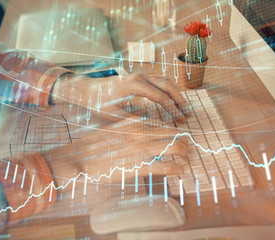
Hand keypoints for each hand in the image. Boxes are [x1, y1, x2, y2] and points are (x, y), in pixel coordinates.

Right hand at [41, 117, 186, 188]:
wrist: (79, 157)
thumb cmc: (94, 144)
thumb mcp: (112, 126)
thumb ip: (128, 123)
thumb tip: (141, 118)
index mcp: (135, 123)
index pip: (163, 124)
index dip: (175, 132)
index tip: (180, 137)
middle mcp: (142, 133)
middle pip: (173, 134)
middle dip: (184, 142)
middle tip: (188, 149)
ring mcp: (142, 149)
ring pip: (174, 148)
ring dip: (184, 154)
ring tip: (188, 161)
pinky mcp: (139, 166)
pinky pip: (165, 167)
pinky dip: (176, 169)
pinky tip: (180, 172)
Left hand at [50, 73, 190, 122]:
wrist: (86, 89)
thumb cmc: (97, 102)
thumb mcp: (113, 114)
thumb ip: (132, 120)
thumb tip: (151, 128)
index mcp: (134, 85)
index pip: (160, 97)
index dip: (172, 110)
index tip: (180, 121)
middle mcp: (139, 77)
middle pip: (167, 85)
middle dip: (179, 100)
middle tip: (187, 114)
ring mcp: (139, 75)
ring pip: (164, 81)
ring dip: (175, 94)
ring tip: (183, 108)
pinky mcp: (138, 78)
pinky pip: (158, 81)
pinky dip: (168, 90)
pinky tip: (171, 101)